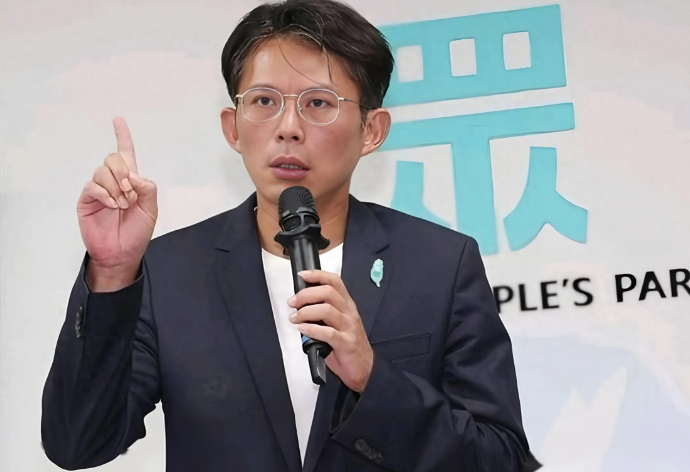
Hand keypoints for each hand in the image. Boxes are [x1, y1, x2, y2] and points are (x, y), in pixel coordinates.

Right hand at [77, 117, 157, 290]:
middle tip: (131, 194)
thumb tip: (134, 174)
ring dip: (116, 187)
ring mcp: (99, 190)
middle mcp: (113, 182)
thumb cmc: (136, 233)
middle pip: (113, 158)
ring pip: (102, 171)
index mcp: (131, 181)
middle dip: (124, 173)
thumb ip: (148, 189)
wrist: (122, 253)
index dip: (122, 136)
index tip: (118, 120)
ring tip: (122, 205)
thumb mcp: (151, 210)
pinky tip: (113, 206)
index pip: (125, 153)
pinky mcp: (87, 199)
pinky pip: (93, 186)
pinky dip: (105, 194)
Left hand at [288, 270, 373, 391]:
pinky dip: (311, 329)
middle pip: (328, 292)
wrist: (363, 367)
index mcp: (346, 304)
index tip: (302, 275)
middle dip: (306, 295)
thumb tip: (300, 304)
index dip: (317, 275)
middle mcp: (349, 312)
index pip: (334, 281)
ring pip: (327, 310)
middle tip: (293, 303)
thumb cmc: (346, 344)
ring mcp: (349, 327)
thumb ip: (322, 311)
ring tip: (294, 318)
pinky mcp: (346, 342)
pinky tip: (302, 329)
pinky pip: (328, 332)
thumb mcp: (336, 322)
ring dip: (305, 312)